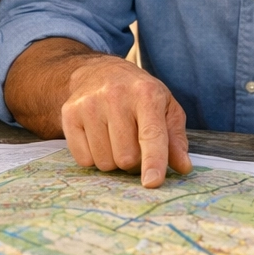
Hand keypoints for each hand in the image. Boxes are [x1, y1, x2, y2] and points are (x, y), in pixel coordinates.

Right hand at [61, 55, 191, 187]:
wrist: (100, 72)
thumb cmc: (139, 94)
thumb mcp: (166, 107)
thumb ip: (176, 138)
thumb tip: (183, 167)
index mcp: (146, 94)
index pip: (150, 134)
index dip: (153, 161)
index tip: (152, 182)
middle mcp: (116, 96)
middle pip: (126, 157)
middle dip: (134, 161)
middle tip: (134, 143)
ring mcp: (89, 104)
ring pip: (104, 162)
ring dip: (113, 160)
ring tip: (116, 138)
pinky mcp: (70, 114)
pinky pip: (83, 160)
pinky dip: (93, 157)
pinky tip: (98, 137)